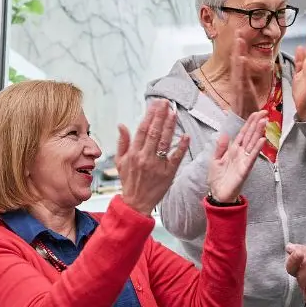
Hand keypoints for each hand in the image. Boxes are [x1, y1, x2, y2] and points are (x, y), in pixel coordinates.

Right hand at [116, 100, 190, 215]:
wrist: (136, 203)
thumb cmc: (129, 181)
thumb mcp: (120, 162)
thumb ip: (122, 142)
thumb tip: (122, 125)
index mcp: (133, 153)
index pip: (142, 129)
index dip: (149, 115)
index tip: (155, 104)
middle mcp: (145, 157)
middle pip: (154, 132)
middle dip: (161, 115)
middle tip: (166, 103)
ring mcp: (157, 165)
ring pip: (165, 142)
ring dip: (170, 126)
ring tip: (174, 113)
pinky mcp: (168, 173)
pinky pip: (176, 158)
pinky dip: (181, 146)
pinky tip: (185, 135)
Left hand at [207, 110, 267, 202]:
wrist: (218, 194)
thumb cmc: (217, 178)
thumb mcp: (215, 159)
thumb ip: (220, 147)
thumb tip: (225, 134)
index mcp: (233, 150)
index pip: (243, 133)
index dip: (249, 123)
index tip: (256, 113)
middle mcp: (241, 153)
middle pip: (250, 136)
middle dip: (257, 124)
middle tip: (264, 113)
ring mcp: (244, 160)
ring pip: (253, 143)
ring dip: (259, 132)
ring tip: (264, 121)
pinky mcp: (245, 169)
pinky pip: (252, 157)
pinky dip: (257, 149)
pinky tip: (262, 140)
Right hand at [228, 37, 261, 116]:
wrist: (243, 123)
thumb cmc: (247, 108)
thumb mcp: (248, 90)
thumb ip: (247, 79)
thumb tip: (246, 69)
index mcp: (239, 79)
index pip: (239, 60)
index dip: (239, 47)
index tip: (240, 34)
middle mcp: (237, 80)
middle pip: (236, 59)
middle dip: (237, 45)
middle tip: (238, 30)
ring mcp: (239, 86)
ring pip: (238, 66)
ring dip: (238, 52)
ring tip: (239, 39)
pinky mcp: (242, 92)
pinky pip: (242, 78)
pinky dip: (241, 67)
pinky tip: (242, 58)